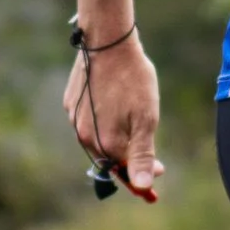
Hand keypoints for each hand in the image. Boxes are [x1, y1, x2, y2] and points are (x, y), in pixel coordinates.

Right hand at [63, 26, 162, 195]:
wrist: (107, 43)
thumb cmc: (132, 79)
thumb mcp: (146, 119)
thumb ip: (142, 155)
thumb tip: (142, 186)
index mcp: (105, 143)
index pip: (124, 171)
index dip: (143, 173)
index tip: (160, 168)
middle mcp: (84, 136)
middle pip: (109, 156)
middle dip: (129, 154)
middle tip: (148, 142)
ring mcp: (74, 118)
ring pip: (97, 138)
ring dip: (114, 135)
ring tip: (131, 117)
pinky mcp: (70, 102)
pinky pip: (87, 120)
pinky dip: (102, 119)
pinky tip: (113, 104)